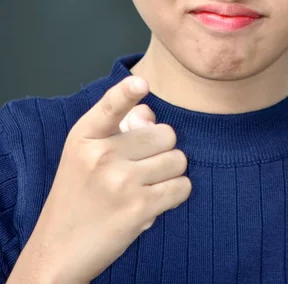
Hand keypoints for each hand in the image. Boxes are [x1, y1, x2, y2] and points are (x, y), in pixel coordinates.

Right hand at [19, 75, 191, 282]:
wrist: (59, 250)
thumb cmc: (79, 194)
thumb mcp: (86, 153)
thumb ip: (119, 126)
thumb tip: (150, 112)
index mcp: (85, 136)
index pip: (111, 106)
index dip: (127, 92)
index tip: (140, 83)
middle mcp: (101, 155)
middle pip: (165, 133)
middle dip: (162, 149)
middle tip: (143, 166)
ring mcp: (120, 182)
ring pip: (178, 160)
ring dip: (170, 173)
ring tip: (146, 185)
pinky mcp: (138, 208)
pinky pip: (182, 187)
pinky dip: (176, 193)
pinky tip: (155, 200)